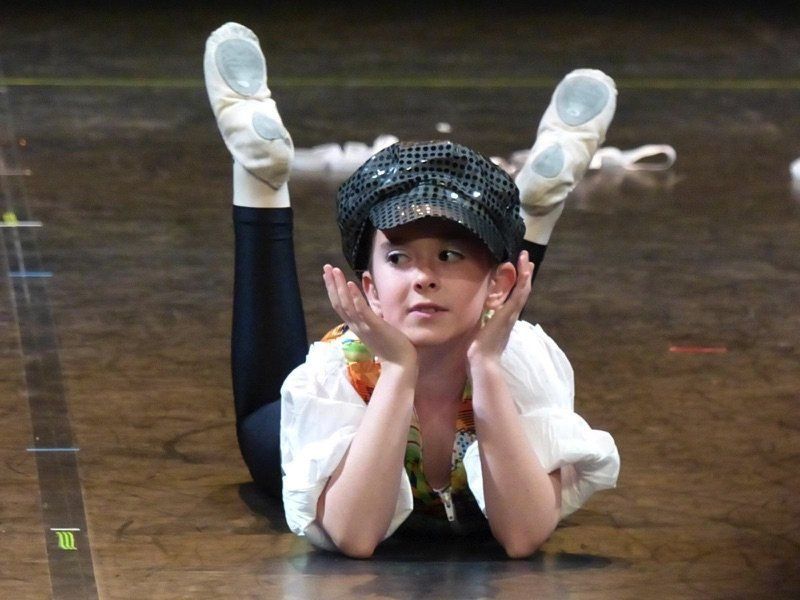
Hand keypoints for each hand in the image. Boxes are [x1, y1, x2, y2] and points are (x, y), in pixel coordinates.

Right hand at [322, 265, 416, 368]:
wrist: (400, 364)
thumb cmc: (391, 347)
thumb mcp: (377, 328)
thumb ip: (371, 317)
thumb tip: (367, 306)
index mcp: (356, 326)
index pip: (340, 306)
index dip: (333, 290)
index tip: (329, 275)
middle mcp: (356, 325)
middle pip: (338, 302)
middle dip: (331, 284)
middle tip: (326, 267)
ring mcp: (364, 326)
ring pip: (346, 304)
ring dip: (339, 286)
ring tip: (335, 271)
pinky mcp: (374, 327)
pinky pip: (362, 311)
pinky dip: (355, 297)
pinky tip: (350, 284)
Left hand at [467, 251, 533, 366]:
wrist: (483, 359)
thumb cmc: (480, 348)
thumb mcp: (482, 328)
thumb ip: (484, 320)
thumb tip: (480, 314)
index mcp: (506, 317)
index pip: (515, 296)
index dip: (519, 282)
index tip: (521, 270)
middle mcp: (512, 314)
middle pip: (522, 290)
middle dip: (525, 274)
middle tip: (527, 259)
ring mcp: (512, 314)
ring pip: (523, 289)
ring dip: (525, 272)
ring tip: (527, 258)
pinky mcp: (509, 314)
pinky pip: (519, 295)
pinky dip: (523, 282)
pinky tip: (525, 270)